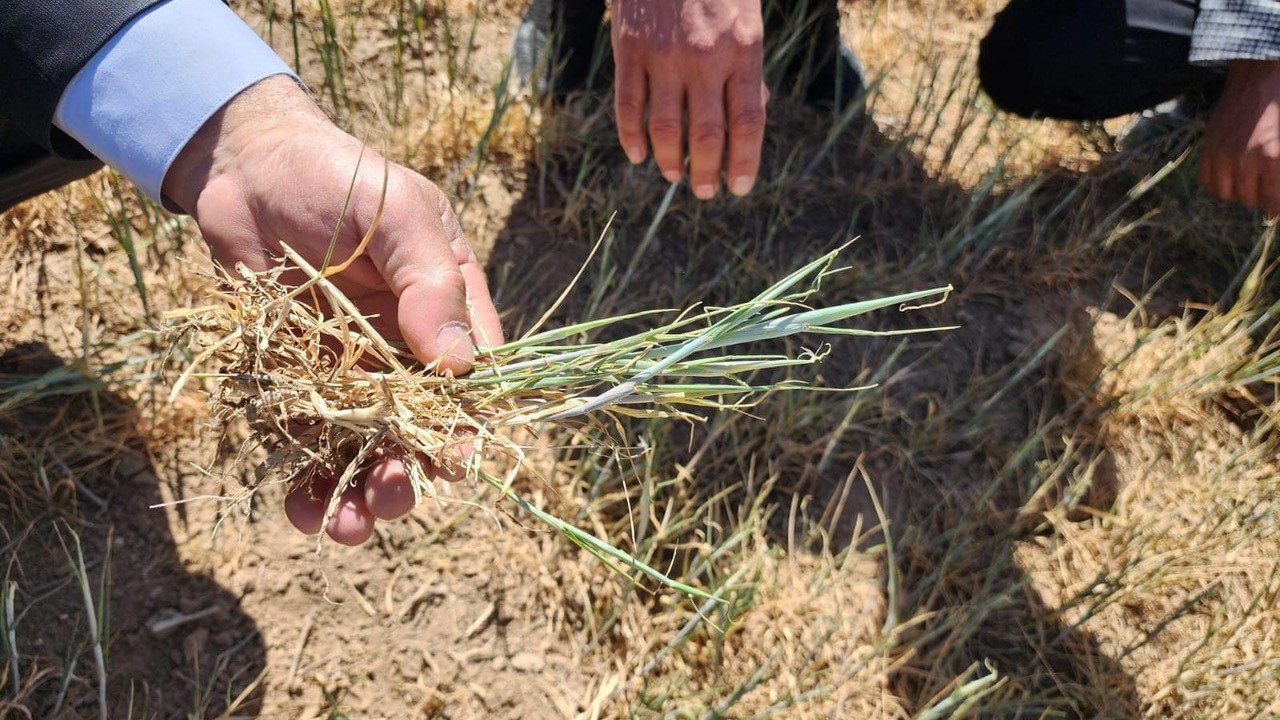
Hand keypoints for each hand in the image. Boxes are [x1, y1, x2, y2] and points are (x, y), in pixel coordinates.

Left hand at [164, 76, 502, 544]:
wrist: (249, 167)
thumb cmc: (342, 178)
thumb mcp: (402, 217)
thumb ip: (430, 285)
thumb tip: (461, 366)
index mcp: (449, 311)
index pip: (475, 381)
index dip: (468, 428)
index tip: (453, 464)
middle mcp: (407, 350)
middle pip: (420, 430)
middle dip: (407, 475)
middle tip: (386, 500)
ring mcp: (353, 368)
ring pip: (366, 446)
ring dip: (358, 492)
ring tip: (342, 528)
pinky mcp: (299, 378)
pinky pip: (308, 438)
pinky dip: (307, 477)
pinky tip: (300, 508)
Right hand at [612, 0, 767, 198]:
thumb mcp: (747, 20)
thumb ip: (748, 69)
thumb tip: (751, 119)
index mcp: (743, 49)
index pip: (748, 121)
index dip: (744, 161)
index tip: (739, 186)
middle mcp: (705, 56)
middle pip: (706, 134)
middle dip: (706, 173)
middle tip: (704, 191)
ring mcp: (664, 54)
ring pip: (664, 128)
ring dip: (669, 161)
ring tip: (674, 175)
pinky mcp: (629, 49)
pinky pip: (628, 106)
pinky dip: (631, 138)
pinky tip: (637, 155)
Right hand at [1200, 60, 1279, 216]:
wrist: (1263, 73)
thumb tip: (1276, 201)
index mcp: (1273, 157)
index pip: (1273, 203)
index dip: (1276, 206)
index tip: (1276, 204)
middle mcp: (1245, 159)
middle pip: (1251, 200)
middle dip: (1262, 196)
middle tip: (1268, 183)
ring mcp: (1223, 153)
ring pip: (1227, 194)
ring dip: (1240, 191)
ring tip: (1250, 178)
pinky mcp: (1209, 145)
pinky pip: (1207, 180)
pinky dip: (1219, 181)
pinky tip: (1231, 173)